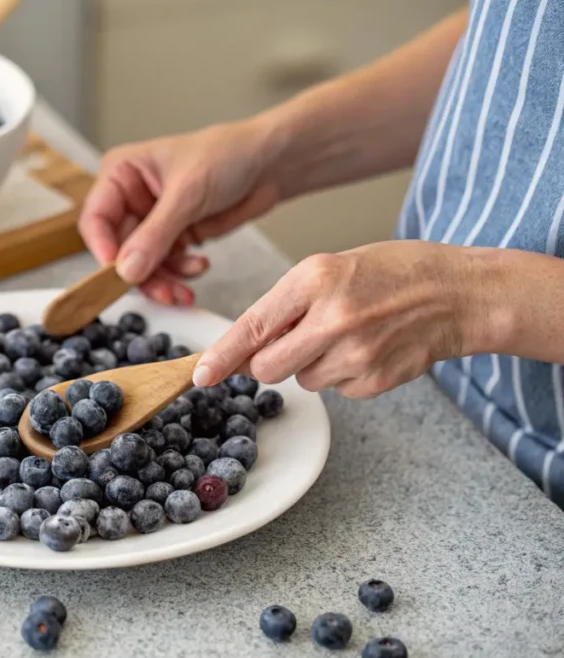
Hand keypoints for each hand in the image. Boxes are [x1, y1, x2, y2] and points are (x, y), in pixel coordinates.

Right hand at [78, 120, 282, 305]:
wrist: (269, 163)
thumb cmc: (227, 155)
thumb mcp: (187, 193)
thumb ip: (155, 235)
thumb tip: (126, 269)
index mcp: (121, 174)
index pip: (96, 219)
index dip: (104, 249)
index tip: (120, 274)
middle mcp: (131, 197)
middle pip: (118, 249)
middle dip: (141, 273)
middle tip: (162, 291)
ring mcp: (152, 219)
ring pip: (141, 263)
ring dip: (163, 280)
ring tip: (184, 288)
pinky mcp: (174, 236)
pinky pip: (165, 266)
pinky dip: (180, 273)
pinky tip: (199, 264)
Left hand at [192, 241, 494, 397]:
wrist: (457, 293)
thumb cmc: (389, 273)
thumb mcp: (328, 268)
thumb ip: (283, 306)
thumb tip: (241, 350)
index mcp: (315, 278)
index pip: (253, 327)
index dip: (222, 356)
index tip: (200, 374)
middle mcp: (333, 318)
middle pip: (268, 368)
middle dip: (268, 362)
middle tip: (297, 339)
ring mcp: (356, 353)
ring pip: (301, 380)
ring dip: (311, 364)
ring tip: (347, 333)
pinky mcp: (375, 380)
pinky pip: (335, 389)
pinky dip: (342, 374)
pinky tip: (367, 347)